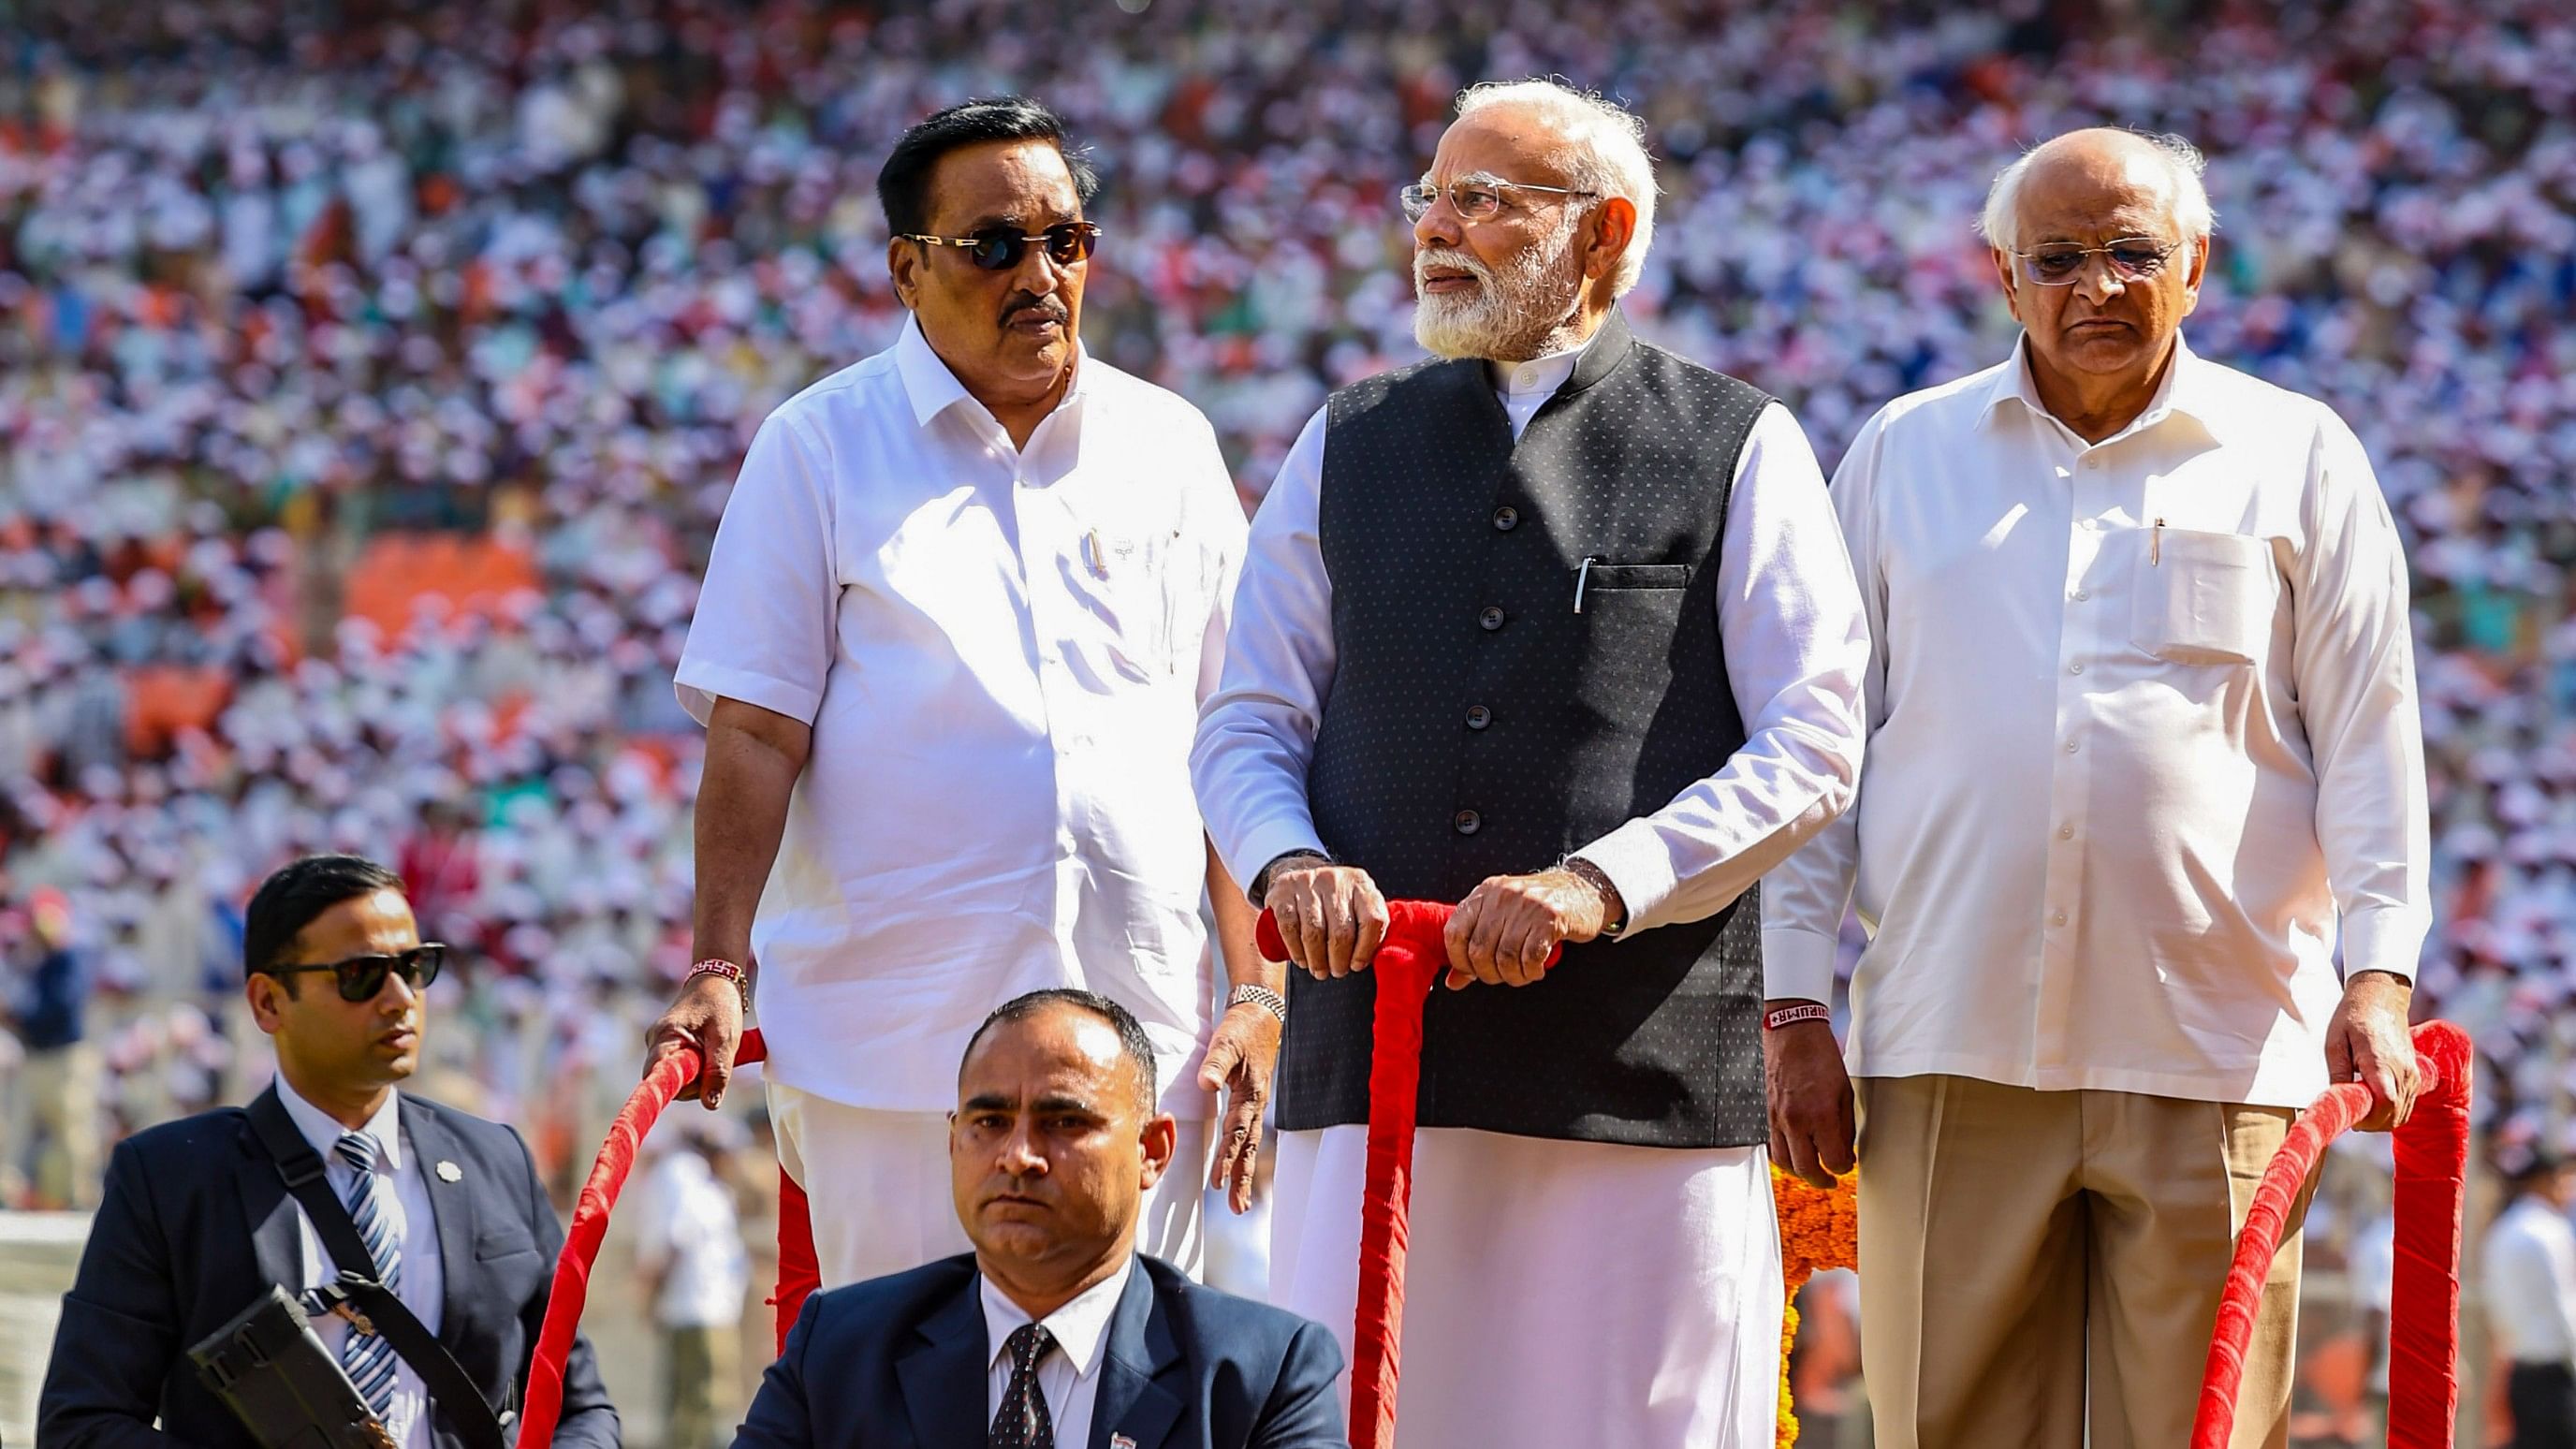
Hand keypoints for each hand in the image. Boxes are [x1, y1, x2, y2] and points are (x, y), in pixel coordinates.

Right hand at [645, 969, 746, 1109]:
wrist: (716, 980)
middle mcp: (655, 1042)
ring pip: (675, 1078)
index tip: (668, 1104)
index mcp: (664, 1036)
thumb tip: (710, 1104)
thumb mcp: (725, 1038)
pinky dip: (696, 1067)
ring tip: (714, 1052)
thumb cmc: (720, 1004)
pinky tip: (708, 1053)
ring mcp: (660, 1045)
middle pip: (668, 1082)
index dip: (661, 1093)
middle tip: (716, 1063)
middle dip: (694, 1082)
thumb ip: (717, 1071)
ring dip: (698, 1075)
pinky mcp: (668, 1047)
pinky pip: (679, 1069)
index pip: (654, 1076)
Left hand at [1197, 1001, 1282, 1213]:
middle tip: (1238, 1208)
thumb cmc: (1239, 1029)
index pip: (1236, 1132)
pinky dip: (1243, 1157)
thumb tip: (1205, 1085)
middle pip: (1247, 1148)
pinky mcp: (1251, 1103)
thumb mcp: (1226, 1042)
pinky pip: (1248, 1137)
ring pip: (1249, 1146)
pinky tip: (1238, 1171)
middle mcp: (1255, 1105)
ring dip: (1243, 1173)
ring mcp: (1256, 1106)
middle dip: (1241, 1178)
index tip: (1218, 1182)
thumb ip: (1215, 1064)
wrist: (1259, 1017)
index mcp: (1250, 1094)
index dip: (1227, 1157)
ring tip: (1240, 1203)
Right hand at [1264, 862, 1389, 979]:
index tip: (1357, 965)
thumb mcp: (1359, 904)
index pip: (1373, 920)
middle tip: (1337, 971)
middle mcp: (1336, 879)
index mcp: (1362, 884)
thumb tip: (1384, 960)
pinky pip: (1290, 927)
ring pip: (1314, 932)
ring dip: (1317, 959)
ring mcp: (1308, 882)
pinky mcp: (1284, 890)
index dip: (1366, 949)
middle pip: (1342, 931)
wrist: (1302, 873)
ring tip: (1320, 970)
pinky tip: (1302, 960)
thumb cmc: (1337, 901)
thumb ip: (1372, 926)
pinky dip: (1296, 949)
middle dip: (1339, 959)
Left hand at [1442, 869, 1608, 990]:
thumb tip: (1454, 982)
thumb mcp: (1503, 920)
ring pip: (1505, 957)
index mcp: (1484, 893)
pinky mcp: (1551, 917)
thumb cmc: (1537, 910)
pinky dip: (1531, 971)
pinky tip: (1537, 969)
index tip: (1473, 972)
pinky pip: (1531, 957)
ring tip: (1522, 974)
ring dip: (1513, 976)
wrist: (1583, 890)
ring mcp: (1527, 905)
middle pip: (1479, 950)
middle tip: (1504, 976)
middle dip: (1489, 974)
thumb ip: (1475, 947)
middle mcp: (1502, 895)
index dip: (1459, 961)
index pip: (1454, 932)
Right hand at [1764, 1008, 1854, 1188]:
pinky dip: (1783, 1154)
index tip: (1846, 1164)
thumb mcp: (1845, 1092)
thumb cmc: (1822, 1057)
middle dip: (1820, 1180)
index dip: (1842, 1168)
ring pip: (1783, 1162)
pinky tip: (1795, 1151)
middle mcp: (1795, 1121)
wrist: (1792, 1032)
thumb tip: (1845, 1151)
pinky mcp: (1766, 1112)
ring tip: (1811, 1170)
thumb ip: (1845, 1127)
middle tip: (1830, 1181)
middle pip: (1805, 1169)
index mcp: (1820, 1115)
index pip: (1832, 1161)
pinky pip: (1772, 1144)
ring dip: (1798, 1171)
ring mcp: (1776, 1117)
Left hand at [2326, 969, 2419, 1131]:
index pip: (2386, 1104)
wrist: (2381, 998)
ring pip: (2402, 1114)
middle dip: (2372, 1123)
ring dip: (2381, 1118)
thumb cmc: (2353, 1018)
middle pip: (2394, 1115)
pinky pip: (2407, 1104)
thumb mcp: (2335, 1043)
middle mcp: (2403, 1072)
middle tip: (2352, 1113)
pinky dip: (2391, 1110)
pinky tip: (2373, 1098)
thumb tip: (2339, 1102)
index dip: (2369, 1120)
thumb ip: (2338, 1075)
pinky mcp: (2416, 1076)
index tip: (2352, 1118)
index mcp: (2382, 1062)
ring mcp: (2413, 1075)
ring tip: (2361, 1103)